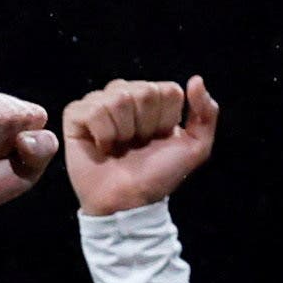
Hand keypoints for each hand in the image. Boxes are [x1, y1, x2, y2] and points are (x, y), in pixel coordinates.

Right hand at [60, 76, 218, 215]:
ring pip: (118, 97)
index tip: (158, 141)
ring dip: (122, 131)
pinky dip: (101, 132)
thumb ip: (206, 113)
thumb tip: (195, 79)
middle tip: (137, 146)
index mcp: (154, 99)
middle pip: (143, 91)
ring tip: (119, 147)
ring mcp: (100, 103)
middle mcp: (127, 95)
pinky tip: (101, 147)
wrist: (128, 203)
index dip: (166, 120)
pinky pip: (92, 108)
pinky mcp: (76, 115)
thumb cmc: (157, 177)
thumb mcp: (195, 149)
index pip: (167, 90)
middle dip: (144, 126)